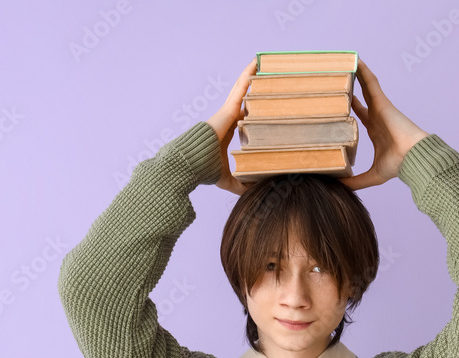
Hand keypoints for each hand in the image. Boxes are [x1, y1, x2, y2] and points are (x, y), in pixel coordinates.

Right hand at [206, 57, 257, 195]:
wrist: (191, 162)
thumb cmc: (204, 169)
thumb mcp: (228, 178)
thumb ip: (240, 185)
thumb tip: (251, 195)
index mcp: (227, 131)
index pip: (243, 117)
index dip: (252, 110)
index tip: (262, 106)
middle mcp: (228, 118)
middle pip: (244, 99)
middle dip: (254, 88)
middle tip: (268, 77)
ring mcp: (228, 111)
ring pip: (243, 89)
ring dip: (253, 75)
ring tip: (265, 62)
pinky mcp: (229, 108)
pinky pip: (241, 87)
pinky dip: (249, 75)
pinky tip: (257, 63)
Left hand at [340, 58, 429, 190]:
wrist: (413, 158)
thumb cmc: (399, 165)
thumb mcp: (372, 176)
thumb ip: (355, 182)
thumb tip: (338, 188)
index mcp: (375, 131)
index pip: (359, 115)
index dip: (349, 107)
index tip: (338, 101)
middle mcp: (377, 117)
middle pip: (361, 97)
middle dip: (350, 88)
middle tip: (337, 77)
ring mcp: (380, 108)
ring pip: (365, 86)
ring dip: (356, 74)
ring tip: (343, 61)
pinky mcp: (382, 103)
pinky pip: (371, 83)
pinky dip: (364, 72)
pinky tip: (355, 61)